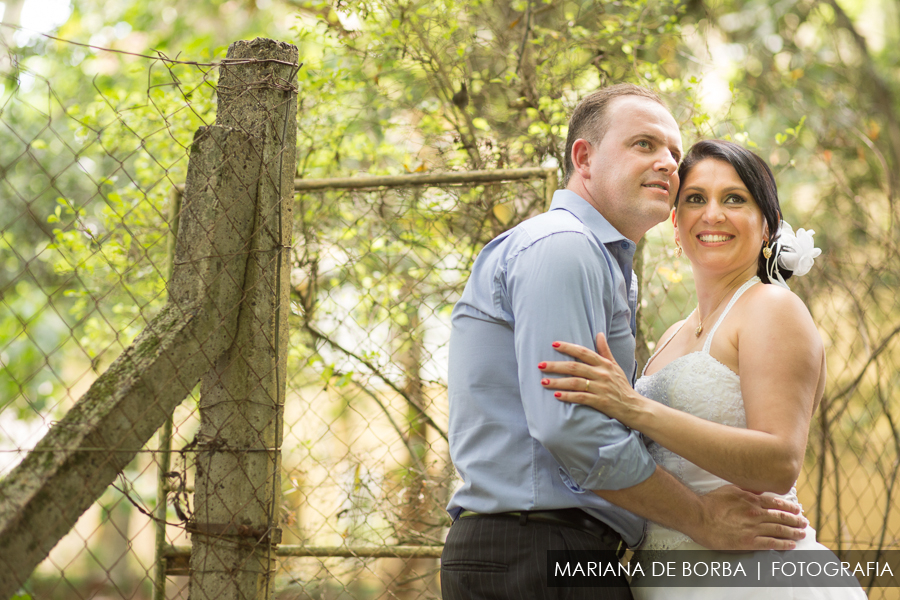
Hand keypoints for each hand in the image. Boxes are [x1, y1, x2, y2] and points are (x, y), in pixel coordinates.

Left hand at [538, 333, 644, 427]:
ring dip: (558, 382)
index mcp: (604, 364)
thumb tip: (599, 333)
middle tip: (540, 365)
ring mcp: (601, 388)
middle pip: (575, 367)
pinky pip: (581, 398)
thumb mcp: (615, 366)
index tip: (553, 344)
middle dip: (556, 366)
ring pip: (575, 383)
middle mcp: (602, 374)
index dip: (568, 348)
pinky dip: (568, 396)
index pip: (584, 352)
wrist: (634, 407)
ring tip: (543, 381)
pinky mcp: (601, 402)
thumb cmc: (621, 386)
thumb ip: (605, 351)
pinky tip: (556, 395)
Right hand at [692, 485, 807, 550]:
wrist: (698, 516)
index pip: (777, 503)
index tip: (798, 509)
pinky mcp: (748, 541)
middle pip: (782, 517)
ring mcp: (753, 528)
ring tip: (802, 533)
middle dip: (796, 520)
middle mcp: (756, 513)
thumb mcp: (730, 489)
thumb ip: (746, 490)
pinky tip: (791, 544)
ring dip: (793, 532)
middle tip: (804, 522)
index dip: (790, 507)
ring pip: (779, 530)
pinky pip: (770, 543)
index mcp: (752, 500)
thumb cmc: (711, 502)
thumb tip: (758, 489)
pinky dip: (783, 544)